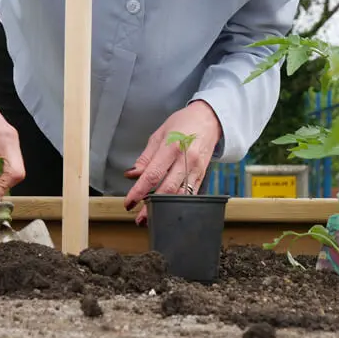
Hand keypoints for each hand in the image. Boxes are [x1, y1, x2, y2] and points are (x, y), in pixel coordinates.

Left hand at [123, 100, 222, 224]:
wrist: (209, 119)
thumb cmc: (182, 124)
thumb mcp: (158, 135)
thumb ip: (145, 157)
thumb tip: (132, 175)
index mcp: (171, 147)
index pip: (152, 175)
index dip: (139, 191)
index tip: (129, 202)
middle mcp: (186, 159)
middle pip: (167, 189)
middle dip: (151, 206)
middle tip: (139, 218)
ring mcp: (196, 169)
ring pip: (180, 195)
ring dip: (166, 209)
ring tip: (152, 217)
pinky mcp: (202, 175)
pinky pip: (191, 194)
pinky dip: (179, 204)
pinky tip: (169, 210)